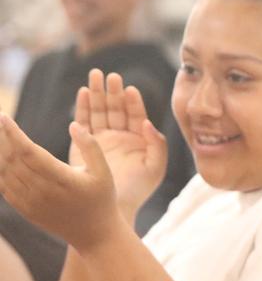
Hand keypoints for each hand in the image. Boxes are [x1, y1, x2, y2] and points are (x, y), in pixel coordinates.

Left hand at [0, 113, 124, 251]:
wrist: (96, 236)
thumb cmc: (102, 200)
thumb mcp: (105, 173)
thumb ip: (91, 146)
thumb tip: (73, 125)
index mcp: (63, 180)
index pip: (29, 152)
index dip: (13, 133)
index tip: (4, 117)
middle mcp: (44, 192)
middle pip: (13, 159)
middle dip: (3, 138)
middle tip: (0, 122)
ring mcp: (32, 203)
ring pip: (5, 172)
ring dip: (0, 153)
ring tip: (0, 137)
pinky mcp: (26, 211)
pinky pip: (4, 187)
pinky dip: (0, 171)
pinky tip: (2, 159)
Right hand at [69, 69, 166, 218]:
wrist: (114, 206)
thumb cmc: (138, 189)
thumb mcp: (155, 167)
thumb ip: (158, 145)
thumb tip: (147, 122)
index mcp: (139, 140)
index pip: (136, 115)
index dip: (133, 102)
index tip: (131, 90)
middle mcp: (120, 136)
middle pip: (116, 108)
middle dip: (114, 92)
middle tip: (112, 76)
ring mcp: (101, 138)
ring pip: (99, 111)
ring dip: (98, 93)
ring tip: (96, 74)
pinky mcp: (84, 143)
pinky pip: (83, 121)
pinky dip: (83, 106)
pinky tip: (84, 92)